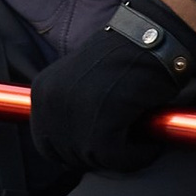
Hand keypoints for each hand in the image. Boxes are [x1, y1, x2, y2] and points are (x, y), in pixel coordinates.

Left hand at [27, 0, 195, 179]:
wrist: (153, 37)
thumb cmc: (127, 57)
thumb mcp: (82, 80)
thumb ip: (72, 107)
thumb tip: (78, 147)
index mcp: (42, 90)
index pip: (45, 144)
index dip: (73, 153)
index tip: (99, 150)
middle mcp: (50, 101)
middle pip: (67, 155)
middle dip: (97, 157)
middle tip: (125, 147)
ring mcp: (74, 111)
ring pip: (93, 158)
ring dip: (120, 157)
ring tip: (141, 143)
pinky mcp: (101, 121)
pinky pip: (117, 158)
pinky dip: (137, 157)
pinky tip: (151, 145)